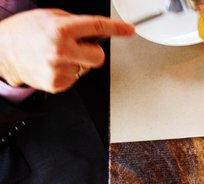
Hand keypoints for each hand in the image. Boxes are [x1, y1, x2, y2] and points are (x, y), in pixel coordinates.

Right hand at [0, 9, 132, 91]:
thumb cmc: (27, 31)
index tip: (129, 31)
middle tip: (79, 47)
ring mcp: (60, 70)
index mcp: (61, 29)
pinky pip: (75, 79)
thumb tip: (96, 32)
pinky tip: (53, 65)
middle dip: (92, 52)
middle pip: (98, 57)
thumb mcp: (51, 17)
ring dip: (76, 62)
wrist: (5, 50)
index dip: (116, 29)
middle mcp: (62, 50)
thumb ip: (75, 23)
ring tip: (57, 55)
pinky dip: (68, 73)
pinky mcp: (57, 84)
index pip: (97, 27)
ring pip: (86, 69)